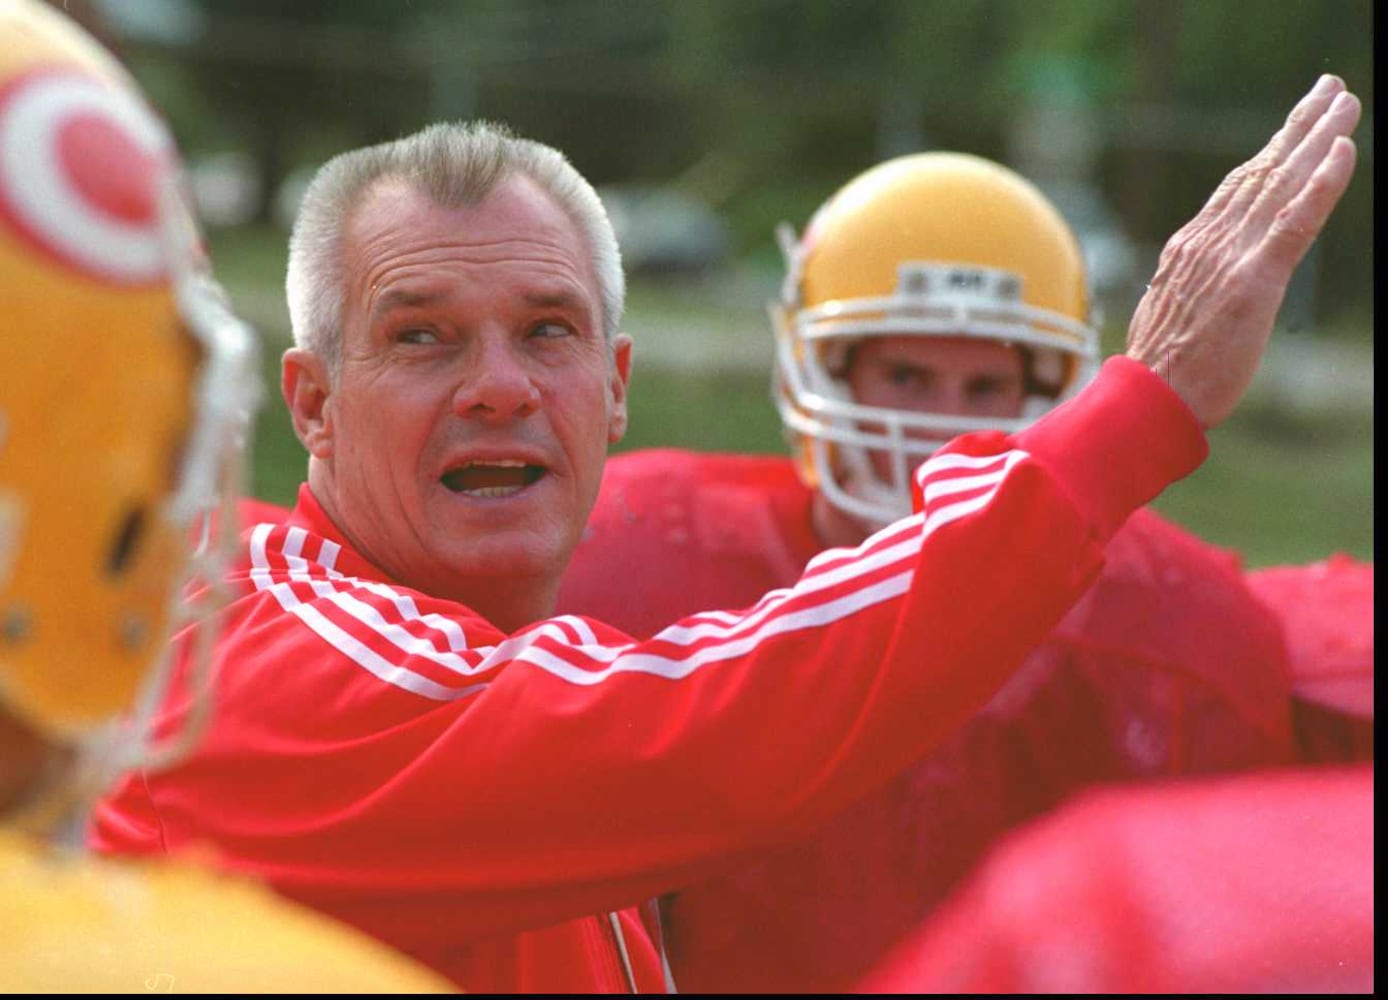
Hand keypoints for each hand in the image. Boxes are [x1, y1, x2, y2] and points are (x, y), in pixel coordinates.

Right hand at [1125, 74, 1359, 428]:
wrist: (1148, 400)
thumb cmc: (1161, 373)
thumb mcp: (1170, 314)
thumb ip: (1189, 286)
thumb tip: (1193, 280)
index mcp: (1190, 250)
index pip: (1237, 190)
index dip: (1270, 153)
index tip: (1296, 126)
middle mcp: (1209, 243)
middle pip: (1261, 173)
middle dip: (1299, 128)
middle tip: (1331, 90)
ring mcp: (1231, 259)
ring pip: (1280, 185)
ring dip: (1317, 139)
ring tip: (1344, 104)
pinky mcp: (1254, 281)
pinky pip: (1295, 222)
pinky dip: (1321, 184)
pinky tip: (1343, 151)